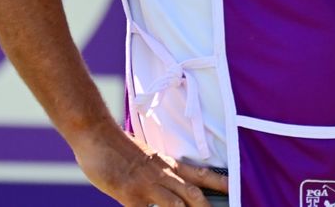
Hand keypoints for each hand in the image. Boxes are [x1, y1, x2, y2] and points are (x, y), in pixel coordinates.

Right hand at [70, 125, 228, 205]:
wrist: (98, 134)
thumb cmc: (119, 147)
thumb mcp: (147, 157)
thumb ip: (160, 172)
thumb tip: (169, 185)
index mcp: (170, 164)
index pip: (202, 174)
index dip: (221, 184)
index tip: (236, 191)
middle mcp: (164, 175)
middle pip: (195, 194)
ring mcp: (147, 186)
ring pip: (176, 206)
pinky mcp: (130, 197)